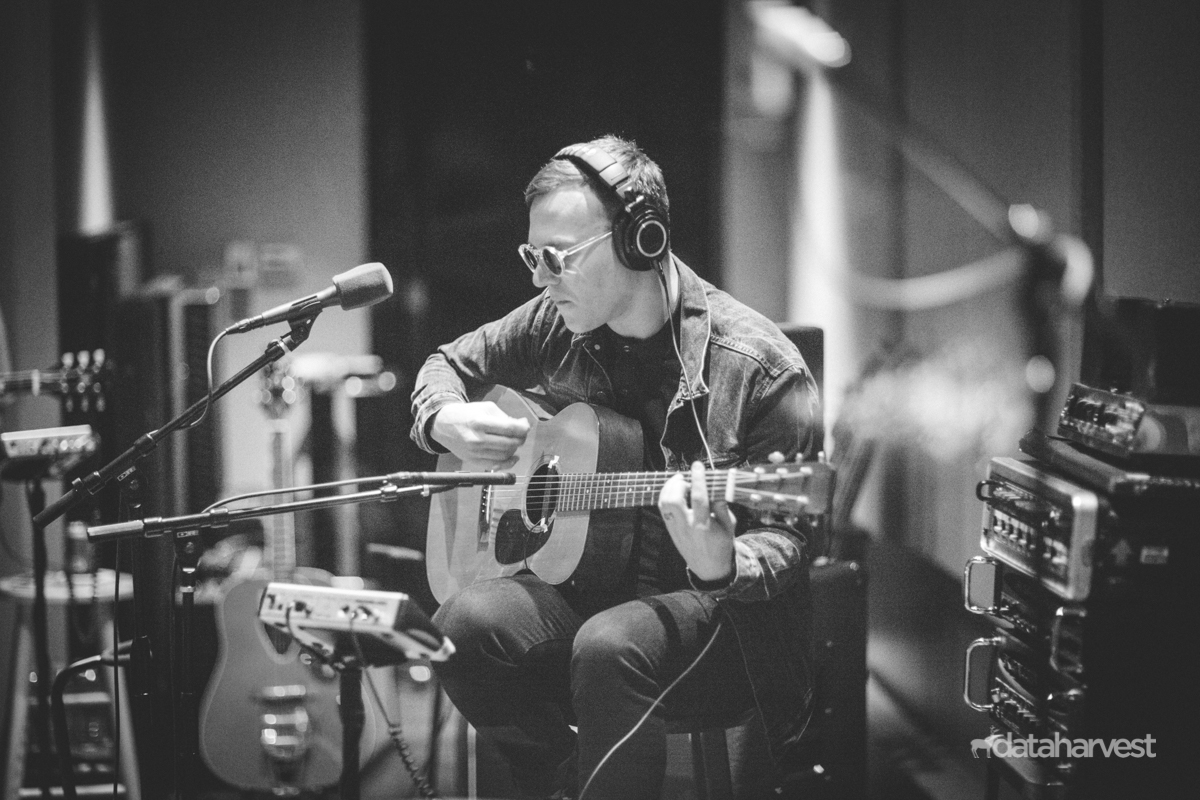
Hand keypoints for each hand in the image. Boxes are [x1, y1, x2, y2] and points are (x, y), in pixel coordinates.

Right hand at [429, 401, 529, 467]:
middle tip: (522, 433)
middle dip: (521, 438)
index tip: (526, 426)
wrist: (443, 424)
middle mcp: (477, 439)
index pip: (510, 428)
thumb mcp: (485, 408)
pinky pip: (496, 465)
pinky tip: (513, 456)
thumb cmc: (466, 414)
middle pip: (510, 443)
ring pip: (505, 455)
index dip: (523, 428)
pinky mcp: (473, 461)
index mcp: (479, 422)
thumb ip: (505, 417)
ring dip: (514, 449)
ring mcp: (474, 452)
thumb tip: (523, 426)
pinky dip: (508, 462)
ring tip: (514, 441)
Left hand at [658, 461, 737, 582]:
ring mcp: (675, 529)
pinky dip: (666, 495)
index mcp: (704, 526)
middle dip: (677, 483)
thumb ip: (722, 505)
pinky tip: (676, 490)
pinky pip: (662, 508)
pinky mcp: (669, 529)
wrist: (709, 567)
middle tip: (686, 477)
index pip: (699, 498)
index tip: (697, 465)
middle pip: (673, 500)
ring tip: (680, 481)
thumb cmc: (722, 543)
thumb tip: (715, 486)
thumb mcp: (729, 525)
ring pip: (663, 503)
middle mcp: (686, 527)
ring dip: (669, 487)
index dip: (698, 479)